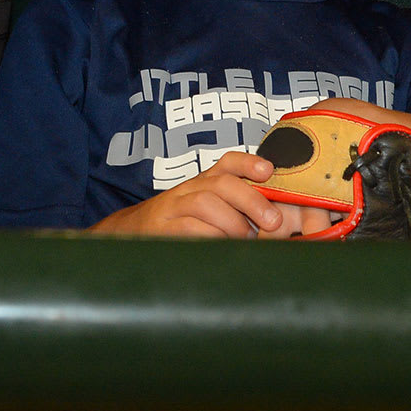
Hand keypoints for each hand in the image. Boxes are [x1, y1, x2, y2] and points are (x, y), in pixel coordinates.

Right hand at [91, 151, 298, 238]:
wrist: (132, 235)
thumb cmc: (181, 225)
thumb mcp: (209, 210)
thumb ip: (237, 208)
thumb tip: (278, 219)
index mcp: (203, 182)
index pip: (226, 163)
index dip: (248, 163)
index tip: (269, 171)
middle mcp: (188, 189)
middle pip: (221, 183)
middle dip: (251, 200)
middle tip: (273, 222)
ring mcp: (172, 209)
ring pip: (205, 203)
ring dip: (233, 222)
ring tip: (246, 239)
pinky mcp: (162, 231)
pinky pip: (188, 228)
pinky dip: (211, 237)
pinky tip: (222, 247)